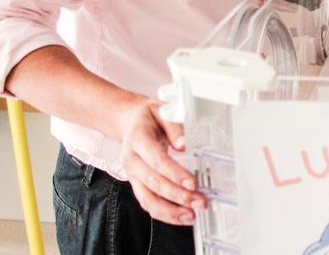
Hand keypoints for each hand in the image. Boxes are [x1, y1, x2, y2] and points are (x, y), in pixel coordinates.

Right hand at [117, 97, 205, 224]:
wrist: (129, 121)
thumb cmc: (150, 117)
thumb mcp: (163, 111)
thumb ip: (175, 126)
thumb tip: (184, 144)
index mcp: (138, 139)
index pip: (156, 159)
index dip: (174, 173)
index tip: (192, 183)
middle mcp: (131, 159)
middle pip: (153, 182)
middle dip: (177, 195)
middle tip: (199, 201)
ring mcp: (132, 174)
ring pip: (147, 198)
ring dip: (170, 210)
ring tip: (191, 215)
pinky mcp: (137, 184)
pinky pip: (147, 202)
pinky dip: (164, 213)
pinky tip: (181, 216)